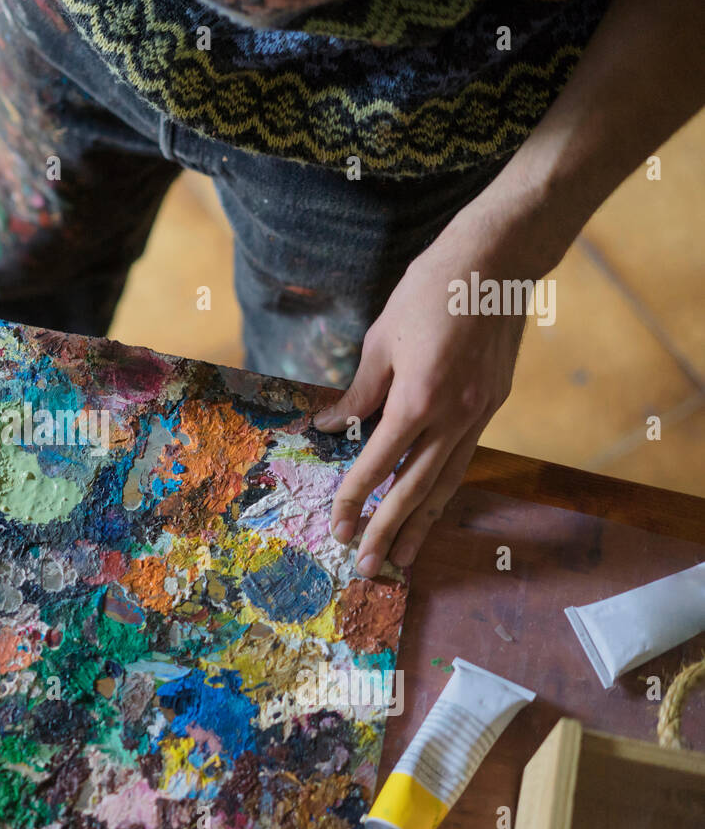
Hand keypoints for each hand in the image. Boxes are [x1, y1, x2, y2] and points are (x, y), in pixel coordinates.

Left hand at [313, 211, 545, 575]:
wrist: (498, 260)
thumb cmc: (430, 291)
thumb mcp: (381, 341)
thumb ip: (358, 393)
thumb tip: (330, 428)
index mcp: (419, 400)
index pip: (377, 464)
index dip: (353, 499)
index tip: (335, 526)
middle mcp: (453, 416)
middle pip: (416, 489)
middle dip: (389, 532)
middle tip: (368, 568)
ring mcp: (479, 413)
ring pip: (446, 482)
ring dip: (422, 524)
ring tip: (404, 558)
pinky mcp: (493, 405)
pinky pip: (462, 458)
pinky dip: (443, 487)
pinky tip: (429, 506)